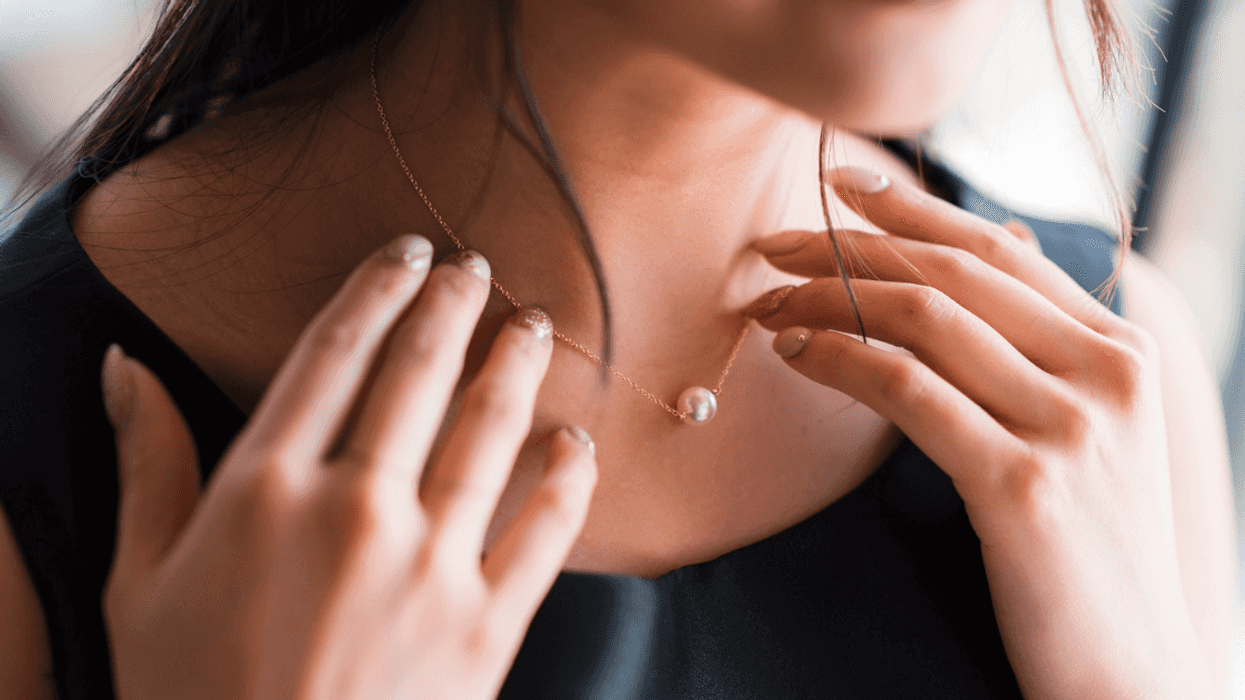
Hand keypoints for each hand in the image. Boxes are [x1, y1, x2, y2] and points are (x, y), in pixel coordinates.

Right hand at [100, 236, 597, 699]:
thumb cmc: (192, 698)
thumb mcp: (140, 584)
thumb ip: (146, 465)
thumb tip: (125, 365)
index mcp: (264, 490)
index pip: (331, 355)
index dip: (375, 291)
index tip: (406, 254)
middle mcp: (354, 510)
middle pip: (417, 376)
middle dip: (452, 308)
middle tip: (476, 270)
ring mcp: (430, 566)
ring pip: (489, 433)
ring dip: (515, 367)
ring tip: (531, 325)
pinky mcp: (486, 625)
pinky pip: (544, 531)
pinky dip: (567, 478)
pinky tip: (574, 442)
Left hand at [749, 168, 1213, 697]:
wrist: (1131, 671)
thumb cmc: (1091, 552)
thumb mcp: (1090, 435)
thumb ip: (1041, 353)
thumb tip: (978, 260)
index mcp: (1123, 352)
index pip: (1002, 251)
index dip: (915, 210)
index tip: (842, 189)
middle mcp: (1106, 374)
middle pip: (954, 274)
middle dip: (851, 248)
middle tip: (774, 244)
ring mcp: (1070, 428)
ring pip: (924, 321)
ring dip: (829, 298)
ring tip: (768, 304)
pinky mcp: (1023, 487)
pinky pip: (909, 391)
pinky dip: (841, 359)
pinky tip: (796, 355)